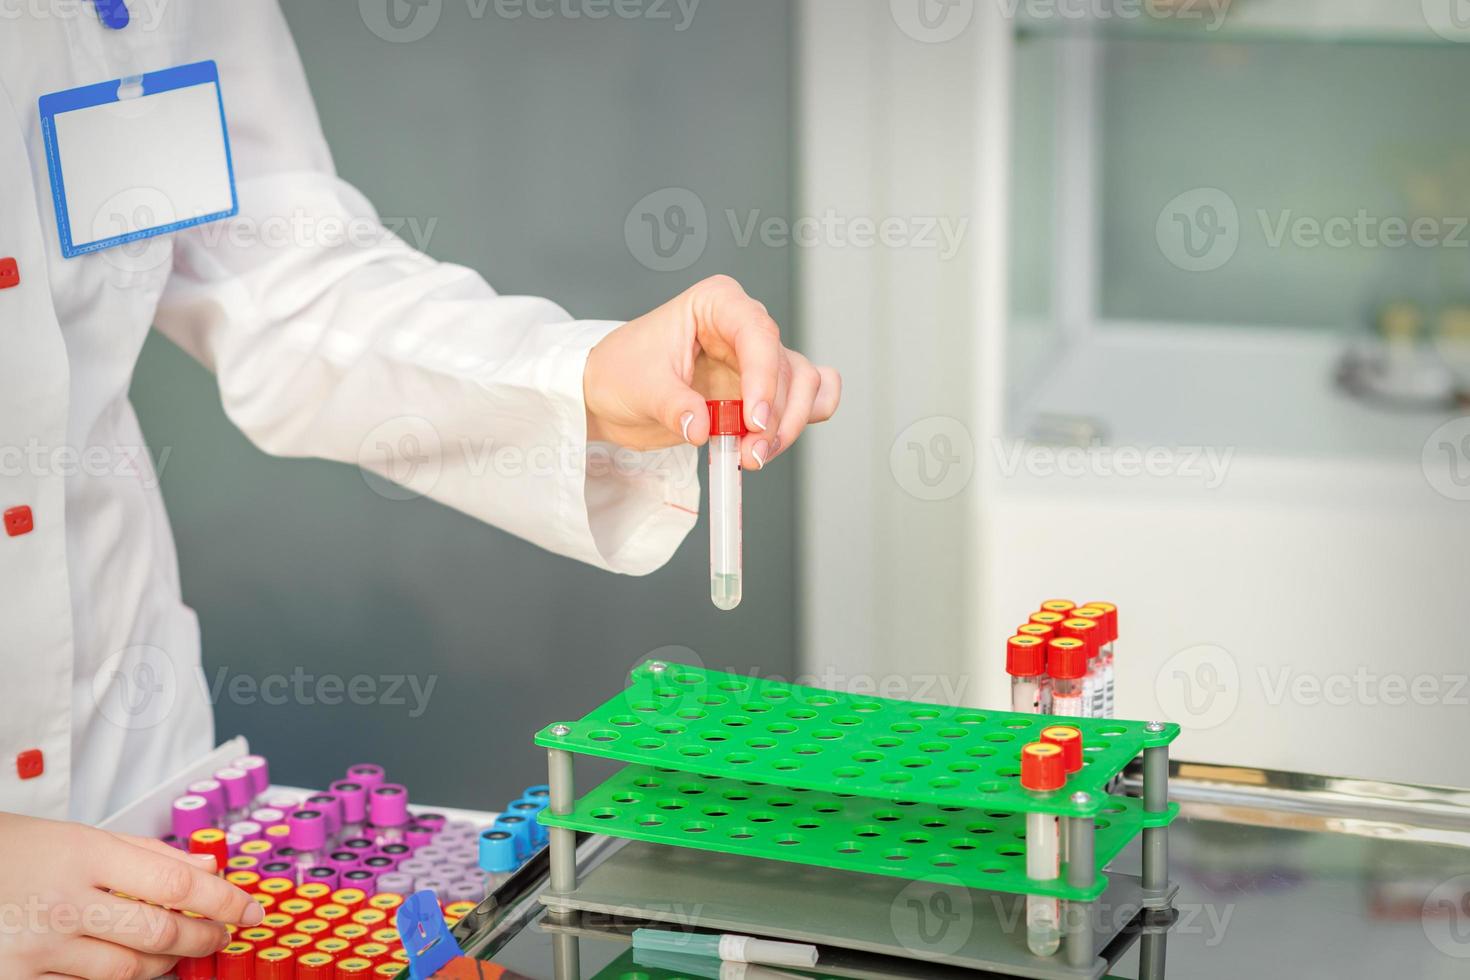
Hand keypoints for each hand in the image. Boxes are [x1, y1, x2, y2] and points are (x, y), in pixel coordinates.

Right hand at [0, 812, 263, 978]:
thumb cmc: (14, 849)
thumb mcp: (80, 835)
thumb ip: (147, 853)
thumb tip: (208, 870)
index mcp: (85, 855)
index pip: (177, 884)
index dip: (224, 900)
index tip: (251, 909)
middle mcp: (64, 902)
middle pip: (160, 933)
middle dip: (203, 937)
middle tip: (222, 934)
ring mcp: (40, 946)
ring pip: (128, 970)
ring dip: (166, 964)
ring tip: (179, 952)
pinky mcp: (19, 978)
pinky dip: (117, 979)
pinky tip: (128, 964)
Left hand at [583, 275, 840, 469]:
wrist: (612, 394)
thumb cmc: (622, 371)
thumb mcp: (640, 387)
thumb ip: (674, 406)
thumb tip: (702, 428)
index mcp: (717, 305)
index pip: (757, 335)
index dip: (764, 379)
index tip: (754, 421)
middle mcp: (745, 326)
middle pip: (788, 366)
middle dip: (776, 416)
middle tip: (750, 453)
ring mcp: (758, 359)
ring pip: (804, 386)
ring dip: (788, 427)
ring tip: (751, 457)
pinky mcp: (764, 390)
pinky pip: (808, 398)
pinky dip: (798, 423)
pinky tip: (771, 444)